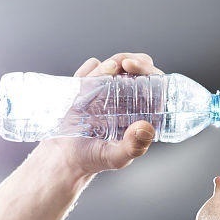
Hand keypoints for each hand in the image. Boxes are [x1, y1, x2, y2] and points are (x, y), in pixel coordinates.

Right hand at [39, 53, 163, 175]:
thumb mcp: (116, 157)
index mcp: (141, 111)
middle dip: (131, 60)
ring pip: (115, 64)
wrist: (65, 158)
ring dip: (110, 64)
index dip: (149, 71)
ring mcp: (107, 90)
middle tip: (122, 64)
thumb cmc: (94, 159)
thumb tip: (145, 127)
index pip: (154, 84)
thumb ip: (133, 147)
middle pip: (137, 67)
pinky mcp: (87, 87)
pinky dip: (90, 69)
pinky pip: (91, 68)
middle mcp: (127, 98)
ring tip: (103, 73)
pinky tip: (84, 83)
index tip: (134, 68)